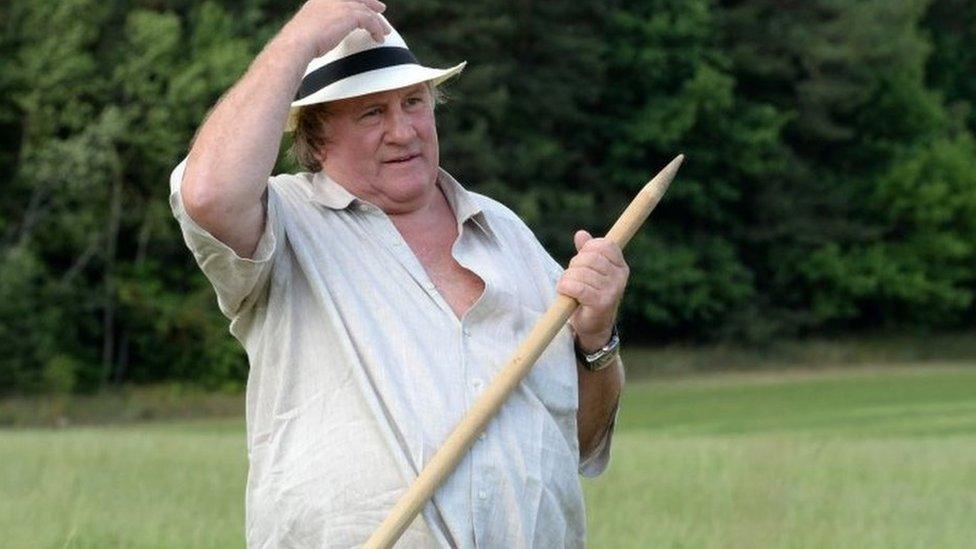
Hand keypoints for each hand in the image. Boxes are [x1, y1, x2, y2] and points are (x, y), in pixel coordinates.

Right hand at [284, 0, 391, 58]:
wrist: (298, 41)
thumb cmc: (299, 41)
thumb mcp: (309, 27)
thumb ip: (319, 25)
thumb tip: (321, 34)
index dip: (357, 0)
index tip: (364, 4)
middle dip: (371, 3)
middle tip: (381, 9)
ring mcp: (342, 4)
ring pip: (367, 10)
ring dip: (378, 22)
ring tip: (385, 31)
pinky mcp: (350, 14)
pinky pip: (370, 20)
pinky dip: (377, 30)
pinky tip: (379, 38)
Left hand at [556, 230, 628, 351]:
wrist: (593, 326)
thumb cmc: (590, 295)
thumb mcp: (589, 271)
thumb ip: (586, 252)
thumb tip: (581, 234)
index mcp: (620, 267)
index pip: (605, 245)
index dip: (588, 248)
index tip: (581, 260)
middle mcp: (620, 277)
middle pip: (590, 258)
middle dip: (574, 265)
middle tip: (571, 277)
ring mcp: (613, 290)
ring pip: (581, 272)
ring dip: (567, 279)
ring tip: (568, 287)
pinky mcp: (602, 303)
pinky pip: (578, 288)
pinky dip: (566, 287)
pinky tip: (564, 291)